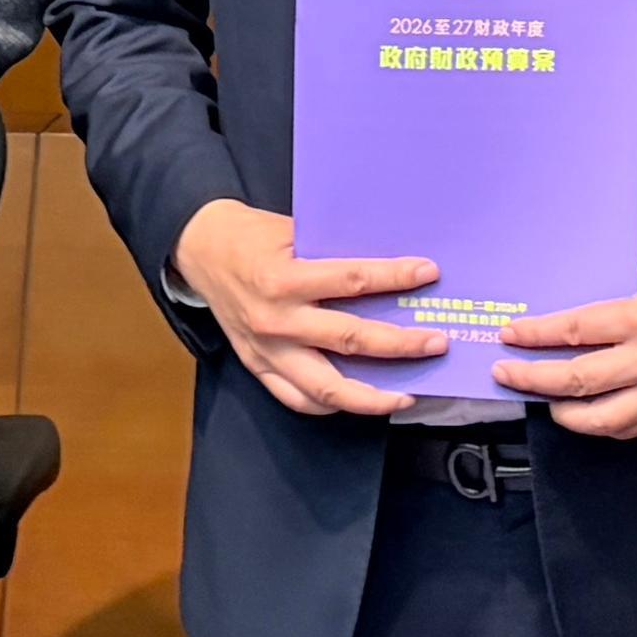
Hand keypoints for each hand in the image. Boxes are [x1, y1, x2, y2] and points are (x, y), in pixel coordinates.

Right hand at [175, 199, 447, 419]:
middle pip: (349, 339)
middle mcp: (277, 321)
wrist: (200, 250)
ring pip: (327, 388)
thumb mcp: (293, 230)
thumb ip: (333, 251)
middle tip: (436, 343)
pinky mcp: (258, 368)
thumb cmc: (252, 236)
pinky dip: (332, 406)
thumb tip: (387, 263)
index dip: (394, 277)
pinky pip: (299, 400)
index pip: (352, 281)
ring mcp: (267, 352)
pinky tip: (360, 401)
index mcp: (284, 279)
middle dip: (399, 344)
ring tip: (407, 395)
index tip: (428, 273)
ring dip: (372, 396)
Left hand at [494, 247, 636, 439]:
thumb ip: (604, 305)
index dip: (535, 336)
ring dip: (563, 412)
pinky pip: (628, 428)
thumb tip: (559, 324)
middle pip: (577, 381)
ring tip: (543, 400)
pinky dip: (600, 424)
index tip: (509, 336)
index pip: (573, 332)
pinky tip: (582, 412)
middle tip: (507, 373)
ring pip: (601, 419)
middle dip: (534, 379)